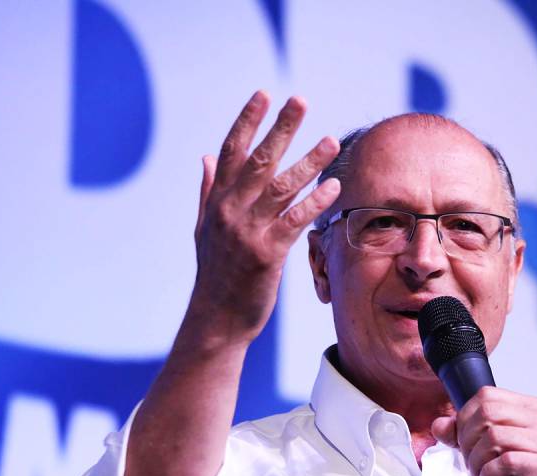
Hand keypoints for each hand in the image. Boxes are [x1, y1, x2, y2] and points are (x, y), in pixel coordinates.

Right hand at [189, 91, 340, 343]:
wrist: (216, 318)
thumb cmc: (215, 274)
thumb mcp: (204, 229)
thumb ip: (207, 191)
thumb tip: (204, 157)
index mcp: (216, 202)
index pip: (231, 151)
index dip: (247, 121)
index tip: (263, 95)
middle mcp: (229, 211)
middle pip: (258, 160)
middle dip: (280, 128)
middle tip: (299, 100)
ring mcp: (247, 232)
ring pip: (281, 187)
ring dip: (308, 162)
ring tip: (331, 141)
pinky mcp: (266, 254)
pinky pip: (294, 222)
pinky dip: (313, 203)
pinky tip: (332, 188)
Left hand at [431, 386, 536, 475]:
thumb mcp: (497, 450)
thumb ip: (467, 435)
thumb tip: (439, 426)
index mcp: (534, 408)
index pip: (487, 395)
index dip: (465, 417)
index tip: (463, 441)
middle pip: (487, 414)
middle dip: (468, 440)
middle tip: (469, 461)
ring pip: (494, 437)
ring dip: (476, 461)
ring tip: (478, 475)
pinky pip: (506, 461)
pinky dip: (488, 474)